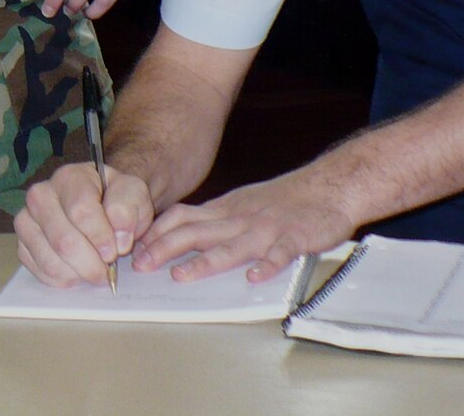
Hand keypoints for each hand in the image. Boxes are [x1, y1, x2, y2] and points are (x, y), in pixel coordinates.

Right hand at [14, 161, 154, 287]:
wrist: (100, 207)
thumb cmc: (115, 201)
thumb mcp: (133, 195)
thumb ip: (129, 209)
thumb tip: (119, 239)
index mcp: (70, 177)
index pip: (80, 211)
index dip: (100, 236)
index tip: (115, 252)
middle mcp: (41, 195)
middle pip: (63, 240)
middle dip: (91, 264)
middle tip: (107, 270)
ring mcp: (27, 220)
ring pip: (51, 260)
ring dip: (79, 274)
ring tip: (94, 268)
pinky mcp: (21, 244)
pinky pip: (41, 272)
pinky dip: (64, 279)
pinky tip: (78, 270)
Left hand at [133, 170, 357, 283]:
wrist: (328, 186)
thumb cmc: (284, 199)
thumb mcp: (242, 202)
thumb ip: (215, 219)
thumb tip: (181, 233)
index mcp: (226, 210)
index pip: (183, 217)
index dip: (157, 232)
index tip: (135, 247)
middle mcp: (240, 218)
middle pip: (197, 232)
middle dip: (166, 248)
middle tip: (141, 265)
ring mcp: (267, 228)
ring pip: (231, 245)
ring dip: (206, 261)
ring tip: (183, 275)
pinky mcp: (295, 238)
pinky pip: (279, 253)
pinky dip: (267, 266)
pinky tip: (254, 278)